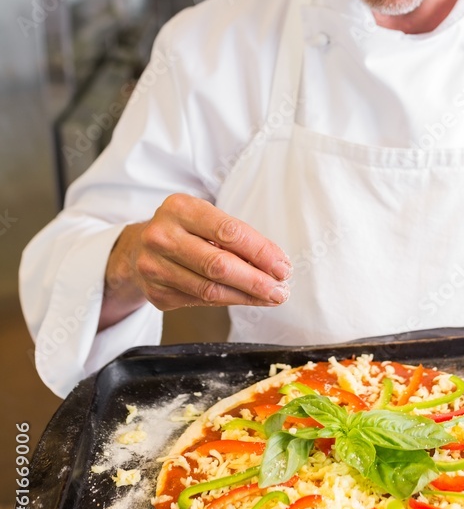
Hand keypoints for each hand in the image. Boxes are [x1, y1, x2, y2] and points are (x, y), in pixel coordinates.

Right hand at [100, 193, 291, 328]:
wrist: (136, 249)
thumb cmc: (183, 231)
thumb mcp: (204, 219)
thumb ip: (235, 237)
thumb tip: (274, 264)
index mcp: (179, 208)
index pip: (229, 231)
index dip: (260, 251)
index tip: (282, 266)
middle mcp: (162, 236)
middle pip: (218, 265)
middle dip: (256, 280)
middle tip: (280, 289)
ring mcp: (154, 267)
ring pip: (210, 289)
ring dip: (247, 296)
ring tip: (270, 296)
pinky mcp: (156, 293)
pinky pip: (200, 301)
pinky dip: (229, 301)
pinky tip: (246, 298)